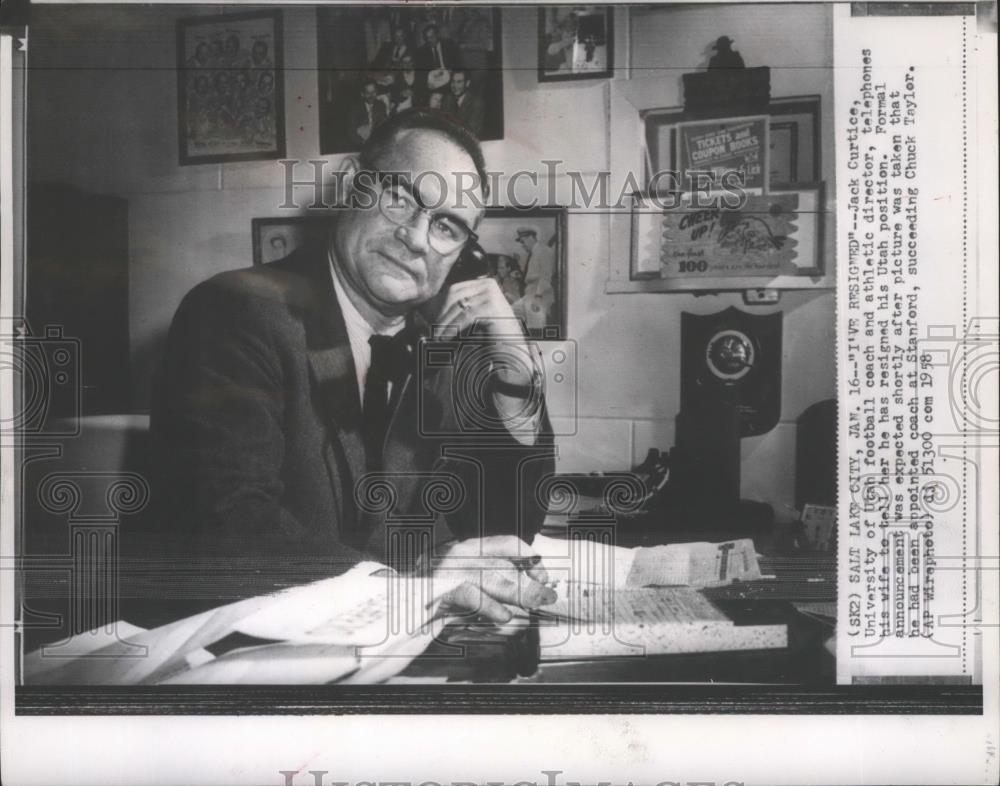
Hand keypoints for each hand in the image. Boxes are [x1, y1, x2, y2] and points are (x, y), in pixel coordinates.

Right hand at [427, 535, 555, 622]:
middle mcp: (459, 553)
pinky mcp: (440, 588)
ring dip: (517, 594)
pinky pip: (472, 596)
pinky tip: (504, 616)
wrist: (402, 604)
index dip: (528, 557)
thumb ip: (492, 580)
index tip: (542, 574)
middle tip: (547, 595)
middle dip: (528, 581)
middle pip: (502, 563)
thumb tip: (528, 587)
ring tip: (533, 604)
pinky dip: (490, 607)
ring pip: (491, 579)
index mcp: (468, 547)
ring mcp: (449, 569)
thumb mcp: (467, 580)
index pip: (505, 543)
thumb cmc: (435, 592)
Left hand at [431, 276, 521, 338]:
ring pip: (458, 307)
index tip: (434, 322)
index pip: (456, 289)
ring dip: (445, 323)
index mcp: (486, 283)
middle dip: (442, 314)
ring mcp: (492, 294)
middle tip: (433, 331)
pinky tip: (445, 339)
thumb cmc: (493, 337)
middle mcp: (489, 285)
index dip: (442, 306)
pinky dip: (452, 328)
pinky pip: (465, 317)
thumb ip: (462, 309)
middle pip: (455, 295)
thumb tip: (436, 312)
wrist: (514, 352)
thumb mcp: (476, 317)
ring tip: (437, 337)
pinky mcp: (492, 307)